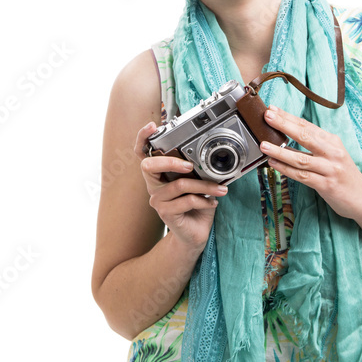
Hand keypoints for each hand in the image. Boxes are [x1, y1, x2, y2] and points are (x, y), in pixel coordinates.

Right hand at [134, 122, 227, 251]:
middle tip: (190, 165)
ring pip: (179, 184)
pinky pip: (187, 201)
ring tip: (219, 189)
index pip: (143, 153)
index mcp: (159, 174)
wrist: (195, 234)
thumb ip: (197, 171)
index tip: (152, 126)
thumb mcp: (198, 184)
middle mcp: (154, 185)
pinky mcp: (165, 213)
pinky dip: (204, 200)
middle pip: (149, 165)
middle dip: (171, 162)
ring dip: (204, 186)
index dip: (142, 138)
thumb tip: (211, 158)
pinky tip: (213, 202)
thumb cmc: (196, 207)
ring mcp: (157, 199)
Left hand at [259, 106, 361, 219]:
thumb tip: (286, 135)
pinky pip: (302, 176)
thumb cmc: (343, 174)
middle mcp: (332, 152)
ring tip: (264, 145)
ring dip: (280, 151)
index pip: (307, 125)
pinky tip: (274, 164)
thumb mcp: (333, 154)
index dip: (288, 117)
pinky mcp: (326, 185)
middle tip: (267, 116)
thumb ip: (314, 145)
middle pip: (305, 135)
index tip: (272, 109)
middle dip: (284, 125)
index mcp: (332, 141)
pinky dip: (286, 169)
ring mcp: (330, 169)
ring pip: (301, 158)